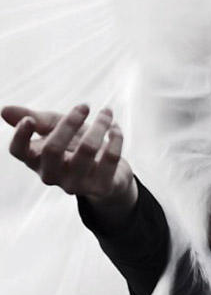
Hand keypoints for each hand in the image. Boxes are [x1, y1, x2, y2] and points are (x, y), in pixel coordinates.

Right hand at [1, 104, 136, 212]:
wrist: (110, 174)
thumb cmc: (77, 146)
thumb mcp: (56, 129)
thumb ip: (36, 119)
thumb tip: (3, 111)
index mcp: (37, 160)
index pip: (19, 152)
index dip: (20, 137)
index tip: (30, 120)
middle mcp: (53, 175)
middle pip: (52, 149)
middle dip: (69, 123)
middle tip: (85, 106)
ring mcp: (76, 185)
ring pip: (85, 150)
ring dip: (99, 125)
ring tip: (106, 113)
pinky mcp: (101, 188)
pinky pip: (110, 160)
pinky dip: (115, 139)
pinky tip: (116, 128)